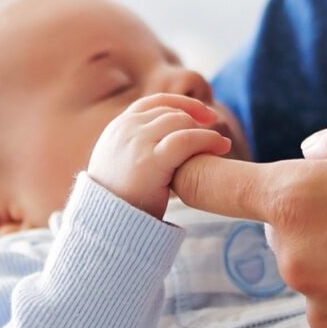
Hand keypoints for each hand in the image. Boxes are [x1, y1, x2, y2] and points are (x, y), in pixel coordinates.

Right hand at [88, 93, 231, 215]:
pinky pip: (186, 140)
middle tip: (215, 135)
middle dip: (196, 120)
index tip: (204, 115)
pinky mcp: (151, 160)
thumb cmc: (119, 199)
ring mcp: (137, 142)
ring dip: (205, 131)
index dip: (183, 105)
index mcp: (118, 127)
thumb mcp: (119, 162)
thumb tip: (161, 140)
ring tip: (221, 145)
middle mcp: (126, 129)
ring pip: (181, 122)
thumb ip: (136, 144)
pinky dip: (208, 139)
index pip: (155, 103)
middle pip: (171, 113)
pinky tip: (220, 146)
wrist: (106, 224)